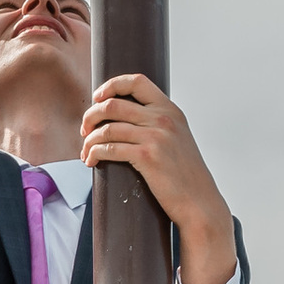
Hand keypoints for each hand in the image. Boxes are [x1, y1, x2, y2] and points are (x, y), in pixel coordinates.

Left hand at [81, 73, 236, 283]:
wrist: (200, 202)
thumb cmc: (185, 176)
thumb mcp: (179, 139)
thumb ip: (160, 125)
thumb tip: (129, 120)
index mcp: (171, 110)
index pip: (137, 81)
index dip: (111, 85)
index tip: (97, 98)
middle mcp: (164, 118)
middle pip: (114, 103)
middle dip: (91, 115)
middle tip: (84, 130)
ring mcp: (156, 136)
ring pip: (108, 127)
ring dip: (89, 139)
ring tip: (85, 152)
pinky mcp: (148, 156)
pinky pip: (110, 148)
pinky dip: (94, 153)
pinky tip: (91, 161)